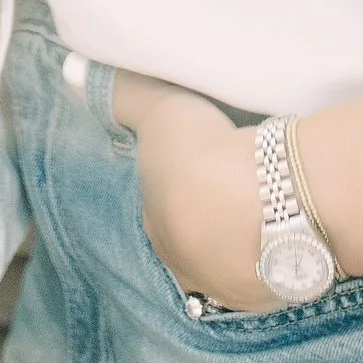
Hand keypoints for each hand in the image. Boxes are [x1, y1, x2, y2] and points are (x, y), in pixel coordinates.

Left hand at [110, 74, 277, 309]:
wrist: (268, 202)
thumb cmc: (203, 158)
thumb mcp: (159, 112)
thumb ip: (123, 94)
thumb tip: (68, 69)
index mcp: (158, 232)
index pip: (161, 213)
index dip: (177, 189)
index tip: (199, 168)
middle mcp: (190, 270)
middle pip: (196, 243)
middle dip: (210, 220)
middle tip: (235, 187)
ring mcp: (234, 287)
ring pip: (234, 263)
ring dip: (246, 240)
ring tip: (270, 205)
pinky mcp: (277, 293)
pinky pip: (275, 271)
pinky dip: (282, 250)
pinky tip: (294, 226)